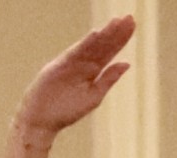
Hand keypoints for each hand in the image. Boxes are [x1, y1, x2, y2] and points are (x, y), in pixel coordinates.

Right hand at [17, 15, 134, 135]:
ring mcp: (72, 63)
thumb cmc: (67, 111)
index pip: (110, 51)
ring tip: (116, 22)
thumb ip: (109, 79)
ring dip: (103, 34)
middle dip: (116, 31)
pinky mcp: (60, 66)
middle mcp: (84, 64)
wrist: (43, 120)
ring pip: (91, 46)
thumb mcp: (94, 96)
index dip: (121, 38)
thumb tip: (127, 63)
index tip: (132, 24)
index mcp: (93, 71)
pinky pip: (75, 53)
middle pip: (103, 45)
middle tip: (129, 17)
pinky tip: (96, 34)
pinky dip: (84, 44)